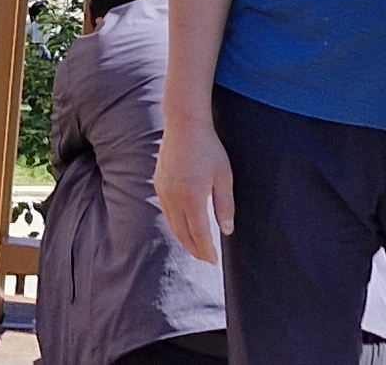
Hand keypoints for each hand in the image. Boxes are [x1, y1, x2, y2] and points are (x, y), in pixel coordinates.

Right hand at [156, 112, 235, 264]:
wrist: (184, 124)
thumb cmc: (209, 148)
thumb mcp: (224, 176)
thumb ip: (225, 205)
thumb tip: (226, 230)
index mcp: (193, 197)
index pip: (200, 234)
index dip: (206, 250)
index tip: (213, 260)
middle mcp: (175, 197)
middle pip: (183, 233)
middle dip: (195, 249)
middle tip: (205, 259)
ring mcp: (164, 191)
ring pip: (172, 224)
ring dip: (183, 239)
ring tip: (195, 247)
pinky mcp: (159, 184)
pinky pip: (166, 212)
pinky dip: (175, 224)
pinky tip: (183, 226)